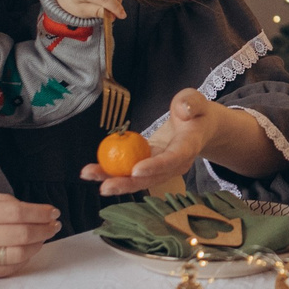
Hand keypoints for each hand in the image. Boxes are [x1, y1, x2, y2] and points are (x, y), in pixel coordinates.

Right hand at [0, 192, 59, 277]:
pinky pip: (7, 270)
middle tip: (54, 225)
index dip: (40, 213)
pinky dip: (24, 260)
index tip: (53, 211)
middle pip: (21, 234)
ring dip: (38, 246)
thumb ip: (3, 202)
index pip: (17, 212)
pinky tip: (29, 251)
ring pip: (17, 255)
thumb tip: (35, 210)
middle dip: (44, 229)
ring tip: (44, 238)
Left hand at [82, 88, 216, 194]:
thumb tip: (183, 111)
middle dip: (127, 184)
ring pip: (138, 179)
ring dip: (113, 180)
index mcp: (188, 148)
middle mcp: (175, 165)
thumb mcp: (196, 101)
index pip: (172, 160)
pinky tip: (92, 169)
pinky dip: (112, 171)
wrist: (200, 128)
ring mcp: (161, 169)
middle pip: (151, 178)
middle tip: (104, 186)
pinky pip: (131, 172)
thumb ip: (191, 103)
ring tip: (89, 174)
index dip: (155, 166)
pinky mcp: (150, 166)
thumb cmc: (197, 112)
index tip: (135, 170)